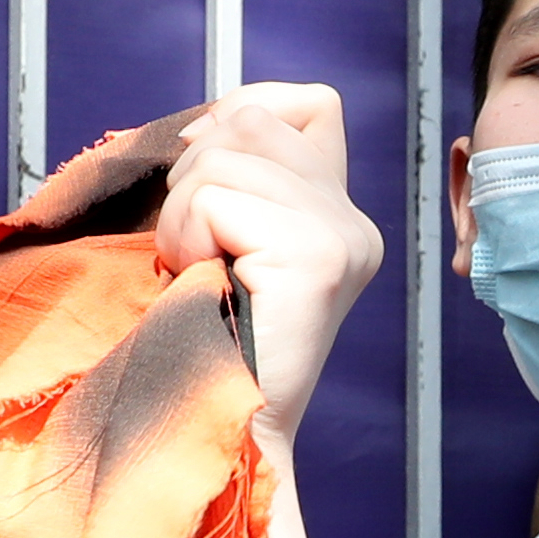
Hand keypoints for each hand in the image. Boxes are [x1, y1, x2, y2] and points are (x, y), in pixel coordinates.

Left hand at [153, 82, 382, 450]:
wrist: (217, 433)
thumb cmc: (201, 341)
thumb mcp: (224, 236)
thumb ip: (233, 174)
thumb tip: (200, 127)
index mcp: (341, 217)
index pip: (312, 104)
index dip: (247, 112)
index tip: (206, 181)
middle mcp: (356, 224)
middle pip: (254, 119)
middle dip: (195, 174)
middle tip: (196, 251)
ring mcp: (343, 239)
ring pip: (225, 154)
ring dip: (182, 213)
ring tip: (197, 272)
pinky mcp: (316, 259)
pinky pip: (215, 198)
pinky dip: (184, 236)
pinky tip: (201, 283)